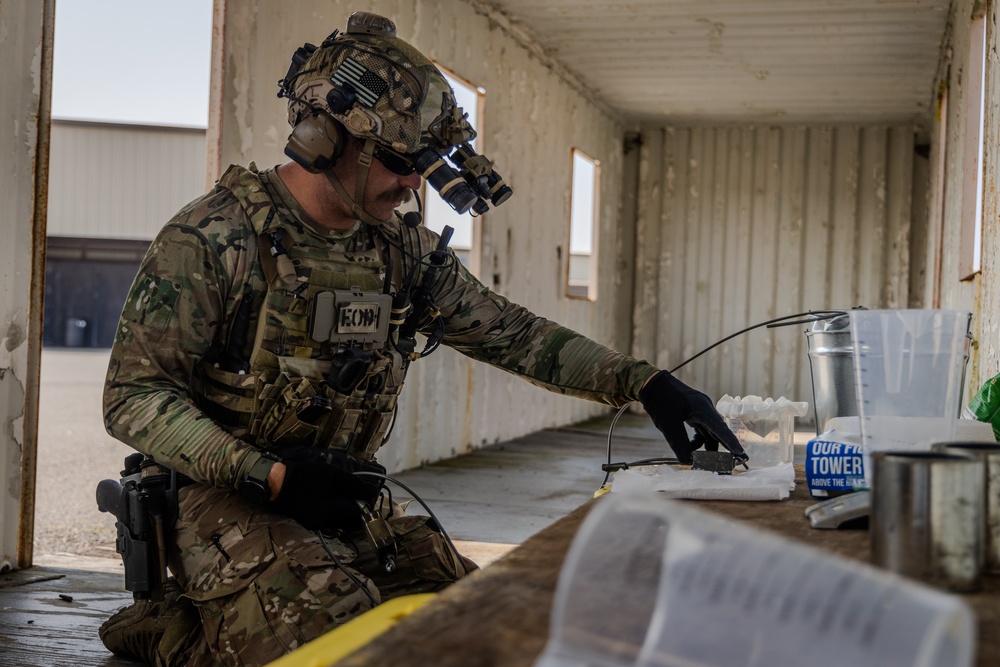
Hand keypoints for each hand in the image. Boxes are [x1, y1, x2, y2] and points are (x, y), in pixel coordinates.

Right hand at [271, 448, 385, 530]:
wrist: (277, 483)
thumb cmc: (306, 476)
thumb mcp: (332, 475)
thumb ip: (353, 485)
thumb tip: (372, 493)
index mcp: (331, 512)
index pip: (357, 514)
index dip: (364, 504)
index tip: (365, 493)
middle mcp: (325, 524)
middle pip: (350, 520)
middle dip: (355, 508)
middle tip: (354, 492)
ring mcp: (317, 525)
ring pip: (340, 521)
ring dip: (345, 510)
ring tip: (341, 494)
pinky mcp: (310, 523)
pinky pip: (329, 520)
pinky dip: (334, 511)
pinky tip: (330, 499)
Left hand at [638, 371, 746, 464]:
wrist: (651, 384)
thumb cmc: (660, 401)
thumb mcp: (668, 425)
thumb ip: (679, 444)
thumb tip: (688, 461)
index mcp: (703, 409)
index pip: (721, 429)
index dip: (730, 443)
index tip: (740, 454)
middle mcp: (705, 409)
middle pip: (717, 433)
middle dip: (717, 450)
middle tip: (718, 466)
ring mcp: (700, 410)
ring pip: (709, 433)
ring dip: (704, 447)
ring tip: (696, 459)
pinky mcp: (693, 412)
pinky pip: (701, 429)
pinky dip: (697, 440)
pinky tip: (689, 447)